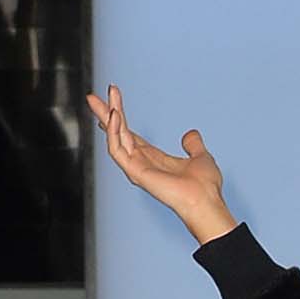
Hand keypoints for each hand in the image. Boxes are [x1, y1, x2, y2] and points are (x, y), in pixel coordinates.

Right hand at [86, 83, 237, 242]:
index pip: (129, 136)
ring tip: (104, 96)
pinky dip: (113, 131)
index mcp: (153, 159)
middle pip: (118, 134)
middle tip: (92, 96)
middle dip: (105, 114)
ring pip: (115, 138)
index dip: (119, 121)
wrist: (206, 202)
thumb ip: (194, 145)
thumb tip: (191, 134)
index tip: (110, 105)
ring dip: (108, 116)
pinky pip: (117, 149)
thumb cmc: (205, 188)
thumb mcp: (200, 157)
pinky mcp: (135, 172)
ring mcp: (136, 168)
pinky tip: (114, 114)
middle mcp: (141, 163)